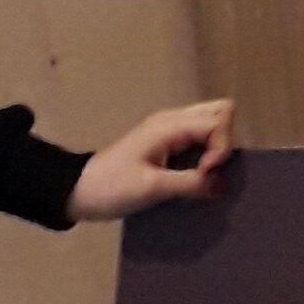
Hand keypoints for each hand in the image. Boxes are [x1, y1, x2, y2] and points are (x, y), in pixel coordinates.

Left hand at [68, 99, 235, 222]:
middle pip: (220, 112)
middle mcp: (173, 120)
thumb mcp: (152, 188)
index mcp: (169, 125)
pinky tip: (195, 174)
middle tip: (208, 169)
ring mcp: (169, 129)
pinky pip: (200, 137)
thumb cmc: (112, 187)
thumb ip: (191, 183)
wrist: (79, 191)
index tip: (205, 173)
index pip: (219, 121)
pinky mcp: (167, 142)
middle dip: (224, 141)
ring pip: (212, 124)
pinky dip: (206, 152)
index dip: (221, 149)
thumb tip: (220, 183)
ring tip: (203, 173)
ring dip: (216, 147)